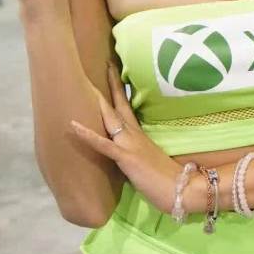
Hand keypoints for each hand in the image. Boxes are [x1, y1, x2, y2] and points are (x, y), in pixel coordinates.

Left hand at [69, 65, 181, 213]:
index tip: (115, 72)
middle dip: (112, 85)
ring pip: (112, 119)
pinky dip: (87, 134)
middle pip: (120, 105)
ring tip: (87, 86)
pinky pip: (103, 144)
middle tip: (106, 63)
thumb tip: (130, 149)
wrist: (181, 189)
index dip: (120, 90)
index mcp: (140, 136)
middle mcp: (135, 135)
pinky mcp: (126, 157)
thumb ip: (139, 152)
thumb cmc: (168, 179)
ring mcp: (130, 145)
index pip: (128, 108)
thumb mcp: (150, 160)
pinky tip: (73, 125)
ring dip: (99, 103)